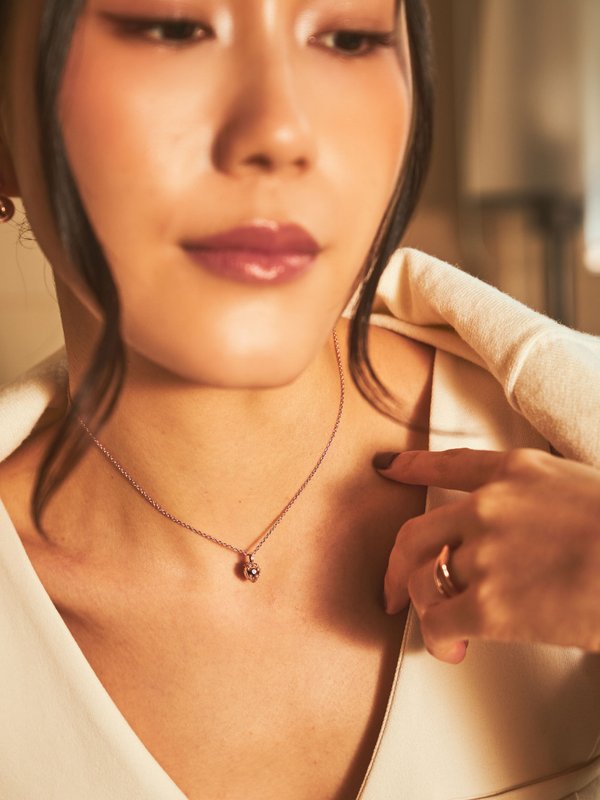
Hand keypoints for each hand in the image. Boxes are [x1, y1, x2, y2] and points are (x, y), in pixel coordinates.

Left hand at [376, 448, 599, 663]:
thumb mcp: (580, 490)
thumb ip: (541, 501)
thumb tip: (531, 529)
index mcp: (516, 473)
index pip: (450, 464)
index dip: (413, 467)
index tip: (390, 468)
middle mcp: (488, 506)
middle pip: (416, 533)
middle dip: (397, 565)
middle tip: (394, 587)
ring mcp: (484, 553)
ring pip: (425, 579)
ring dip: (429, 608)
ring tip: (443, 627)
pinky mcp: (488, 603)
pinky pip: (437, 621)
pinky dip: (437, 639)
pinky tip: (452, 648)